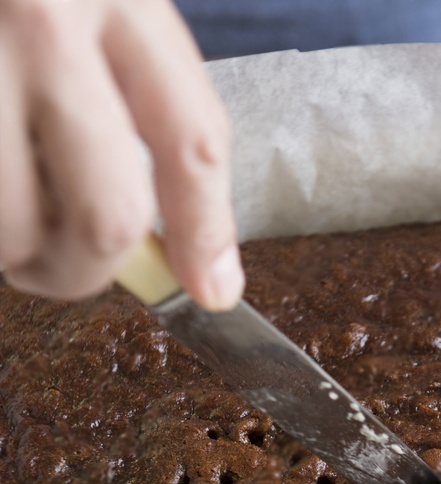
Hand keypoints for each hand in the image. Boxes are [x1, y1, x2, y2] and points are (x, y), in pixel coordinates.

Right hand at [0, 0, 244, 309]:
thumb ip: (129, 95)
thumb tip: (183, 251)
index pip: (191, 138)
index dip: (205, 232)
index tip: (209, 289)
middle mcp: (38, 13)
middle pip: (106, 214)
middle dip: (87, 270)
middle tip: (60, 267)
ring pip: (12, 229)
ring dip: (9, 251)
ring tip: (0, 213)